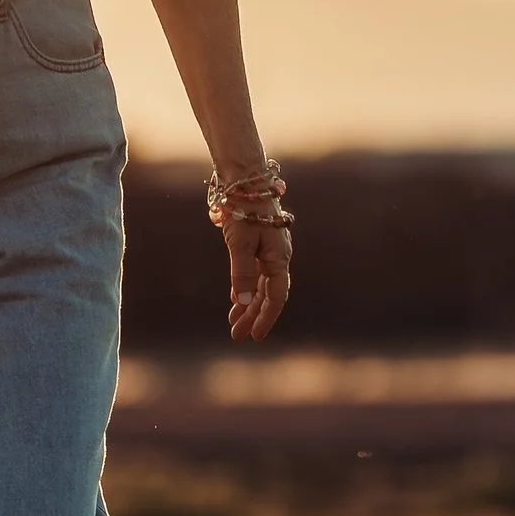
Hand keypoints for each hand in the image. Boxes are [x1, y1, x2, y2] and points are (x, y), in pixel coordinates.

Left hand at [223, 215, 290, 345]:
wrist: (244, 179)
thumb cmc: (243, 209)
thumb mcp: (240, 243)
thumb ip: (242, 272)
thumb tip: (245, 301)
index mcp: (279, 258)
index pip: (276, 296)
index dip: (266, 317)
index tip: (254, 336)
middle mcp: (277, 256)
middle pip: (268, 294)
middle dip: (253, 316)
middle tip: (237, 335)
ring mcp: (268, 251)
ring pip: (260, 285)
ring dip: (248, 304)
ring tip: (234, 323)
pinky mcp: (258, 244)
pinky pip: (254, 273)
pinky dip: (246, 287)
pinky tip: (237, 299)